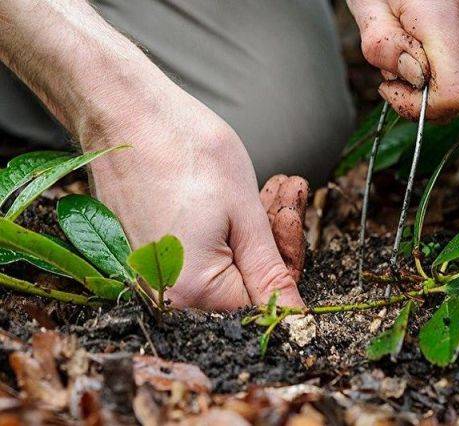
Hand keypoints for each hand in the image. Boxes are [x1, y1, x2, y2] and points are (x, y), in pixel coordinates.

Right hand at [0, 0, 307, 310]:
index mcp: (192, 290)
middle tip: (283, 189)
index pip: (262, 298)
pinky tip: (233, 191)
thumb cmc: (186, 150)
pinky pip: (198, 250)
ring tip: (266, 183)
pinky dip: (222, 225)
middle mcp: (165, 292)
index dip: (287, 256)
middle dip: (271, 236)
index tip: (292, 214)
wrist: (125, 111)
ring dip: (251, 226)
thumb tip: (294, 316)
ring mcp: (150, 273)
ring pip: (224, 262)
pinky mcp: (145, 252)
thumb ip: (269, 270)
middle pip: (242, 280)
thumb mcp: (244, 212)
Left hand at [348, 0, 458, 120]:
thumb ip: (381, 44)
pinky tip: (454, 24)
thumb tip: (415, 79)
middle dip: (427, 84)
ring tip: (429, 31)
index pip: (457, 95)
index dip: (425, 107)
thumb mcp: (368, 1)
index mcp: (446, 14)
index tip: (396, 87)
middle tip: (406, 49)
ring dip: (449, 68)